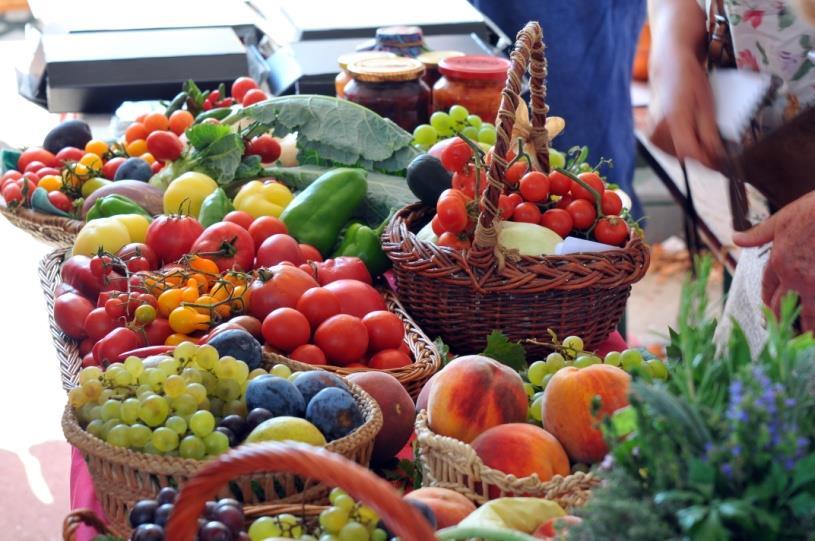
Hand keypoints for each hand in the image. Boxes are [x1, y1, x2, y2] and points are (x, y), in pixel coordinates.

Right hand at [648, 50, 724, 169]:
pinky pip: (669, 149)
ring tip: (701, 134)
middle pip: (684, 156)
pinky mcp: (650, 135)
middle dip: (701, 154)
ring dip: (691, 150)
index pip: (691, 153)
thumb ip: (711, 136)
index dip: (708, 161)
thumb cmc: (690, 81)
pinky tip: (688, 133)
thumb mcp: (707, 107)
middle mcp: (658, 131)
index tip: (722, 163)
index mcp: (673, 122)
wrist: (669, 68)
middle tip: (715, 145)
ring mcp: (651, 134)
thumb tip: (717, 159)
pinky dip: (681, 146)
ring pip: (677, 155)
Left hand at [733, 191, 814, 329]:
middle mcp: (796, 278)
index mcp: (779, 262)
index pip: (769, 287)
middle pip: (783, 306)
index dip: (768, 299)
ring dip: (805, 328)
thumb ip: (758, 234)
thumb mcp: (782, 219)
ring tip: (804, 341)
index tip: (769, 308)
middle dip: (780, 319)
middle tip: (779, 331)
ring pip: (809, 315)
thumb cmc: (813, 211)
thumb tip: (736, 238)